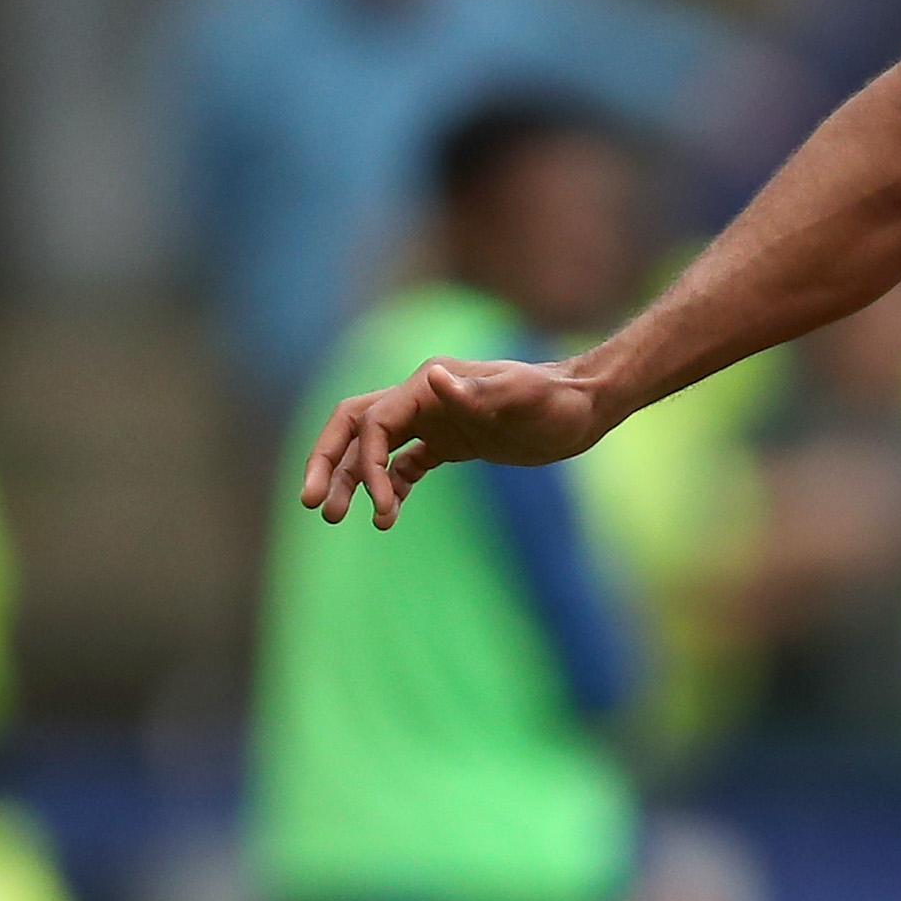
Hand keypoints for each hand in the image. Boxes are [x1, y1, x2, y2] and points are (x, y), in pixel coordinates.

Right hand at [299, 357, 608, 526]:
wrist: (585, 406)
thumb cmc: (556, 400)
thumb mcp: (522, 396)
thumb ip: (478, 391)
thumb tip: (431, 379)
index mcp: (427, 385)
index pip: (372, 422)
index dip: (364, 464)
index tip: (380, 509)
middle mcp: (422, 398)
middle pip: (353, 427)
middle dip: (329, 463)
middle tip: (314, 506)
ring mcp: (434, 420)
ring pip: (374, 448)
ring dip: (354, 481)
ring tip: (342, 520)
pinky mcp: (450, 441)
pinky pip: (405, 463)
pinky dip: (390, 487)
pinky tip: (388, 516)